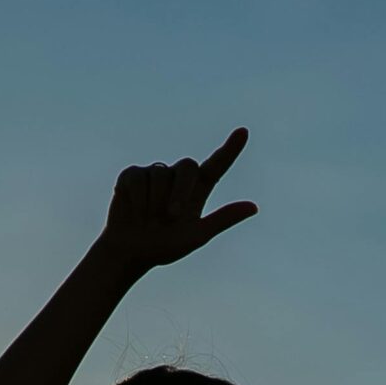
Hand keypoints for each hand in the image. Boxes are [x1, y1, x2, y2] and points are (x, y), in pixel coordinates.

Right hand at [96, 129, 258, 270]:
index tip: (244, 132)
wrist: (131, 252)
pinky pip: (139, 178)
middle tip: (172, 216)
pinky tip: (135, 212)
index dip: (230, 149)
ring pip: (160, 174)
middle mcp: (178, 178)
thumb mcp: (198, 236)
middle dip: (181, 191)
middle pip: (188, 167)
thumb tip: (254, 207)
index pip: (217, 165)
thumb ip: (223, 219)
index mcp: (198, 191)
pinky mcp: (133, 175)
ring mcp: (155, 173)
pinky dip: (139, 199)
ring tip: (149, 220)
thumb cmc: (165, 246)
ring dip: (155, 202)